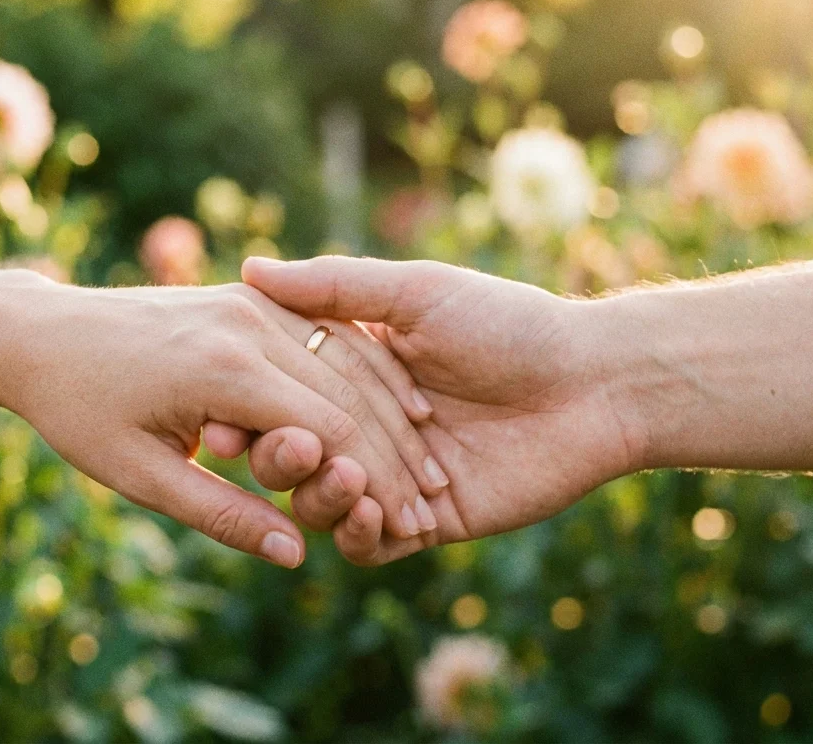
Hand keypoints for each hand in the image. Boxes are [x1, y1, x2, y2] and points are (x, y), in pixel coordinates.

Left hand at [0, 280, 446, 567]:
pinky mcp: (250, 295)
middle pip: (351, 391)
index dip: (372, 481)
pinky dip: (367, 374)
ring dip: (391, 412)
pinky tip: (399, 410)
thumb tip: (296, 555)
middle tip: (432, 504)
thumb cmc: (79, 412)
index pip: (329, 428)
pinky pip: (327, 334)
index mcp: (222, 370)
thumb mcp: (140, 476)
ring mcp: (251, 301)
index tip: (406, 527)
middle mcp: (247, 323)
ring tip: (426, 465)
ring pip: (349, 358)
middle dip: (396, 453)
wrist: (40, 333)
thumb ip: (222, 514)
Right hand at [242, 256, 646, 564]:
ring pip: (321, 505)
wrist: (592, 386)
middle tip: (290, 450)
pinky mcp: (426, 525)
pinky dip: (357, 534)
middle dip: (278, 459)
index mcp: (354, 373)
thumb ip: (333, 286)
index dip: (247, 411)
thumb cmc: (509, 325)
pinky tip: (372, 513)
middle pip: (289, 457)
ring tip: (346, 479)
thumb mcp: (417, 293)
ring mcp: (394, 479)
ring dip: (320, 497)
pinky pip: (369, 545)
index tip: (219, 421)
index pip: (279, 397)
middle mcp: (366, 427)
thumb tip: (251, 267)